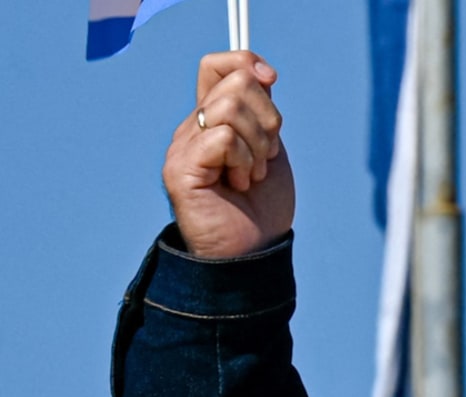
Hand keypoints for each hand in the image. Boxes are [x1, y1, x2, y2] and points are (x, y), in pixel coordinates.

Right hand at [163, 51, 294, 258]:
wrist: (253, 251)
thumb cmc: (262, 206)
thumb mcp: (269, 148)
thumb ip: (262, 112)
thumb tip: (262, 73)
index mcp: (212, 120)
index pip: (217, 66)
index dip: (245, 63)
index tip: (271, 80)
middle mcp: (193, 128)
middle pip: (236, 84)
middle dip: (268, 121)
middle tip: (265, 157)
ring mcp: (183, 147)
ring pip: (230, 108)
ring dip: (258, 147)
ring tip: (251, 175)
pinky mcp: (181, 169)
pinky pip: (222, 138)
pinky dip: (244, 160)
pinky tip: (239, 183)